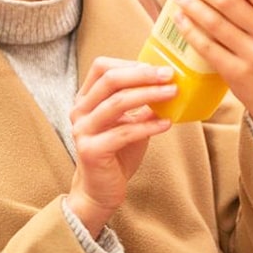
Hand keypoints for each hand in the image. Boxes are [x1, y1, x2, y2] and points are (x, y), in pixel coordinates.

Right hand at [66, 57, 175, 233]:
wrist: (100, 190)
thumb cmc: (117, 152)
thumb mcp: (129, 121)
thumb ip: (140, 103)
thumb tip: (168, 82)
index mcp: (86, 99)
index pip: (102, 67)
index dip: (131, 63)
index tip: (159, 67)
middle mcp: (79, 111)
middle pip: (110, 80)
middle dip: (143, 75)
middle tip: (169, 75)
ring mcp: (82, 130)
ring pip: (117, 103)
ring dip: (149, 95)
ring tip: (172, 94)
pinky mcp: (91, 150)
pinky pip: (124, 132)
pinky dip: (148, 126)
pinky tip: (166, 123)